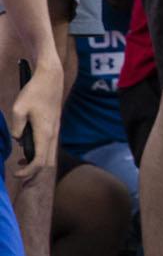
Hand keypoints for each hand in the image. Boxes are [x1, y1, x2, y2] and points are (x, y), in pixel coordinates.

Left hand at [10, 60, 59, 182]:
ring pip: (49, 155)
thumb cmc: (34, 91)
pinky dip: (39, 154)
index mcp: (45, 133)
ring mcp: (55, 130)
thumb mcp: (18, 109)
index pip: (39, 161)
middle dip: (34, 174)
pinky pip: (48, 146)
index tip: (14, 174)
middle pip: (47, 163)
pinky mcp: (54, 126)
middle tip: (19, 178)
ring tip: (20, 165)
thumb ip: (16, 128)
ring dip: (36, 163)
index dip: (28, 172)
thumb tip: (18, 139)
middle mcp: (53, 134)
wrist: (51, 77)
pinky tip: (26, 151)